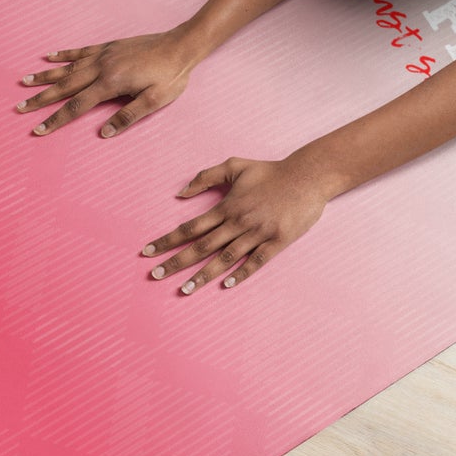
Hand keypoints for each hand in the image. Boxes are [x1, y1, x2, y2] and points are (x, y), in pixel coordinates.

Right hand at [17, 28, 202, 137]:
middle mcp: (102, 67)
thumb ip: (128, 116)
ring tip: (25, 82)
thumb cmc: (171, 76)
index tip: (39, 129)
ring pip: (68, 68)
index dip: (56, 119)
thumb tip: (104, 133)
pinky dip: (63, 55)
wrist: (181, 46)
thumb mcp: (155, 101)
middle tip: (20, 108)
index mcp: (112, 83)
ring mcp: (104, 54)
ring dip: (46, 76)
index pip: (77, 106)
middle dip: (41, 99)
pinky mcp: (109, 47)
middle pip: (65, 86)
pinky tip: (49, 57)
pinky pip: (80, 51)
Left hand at [140, 153, 333, 294]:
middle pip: (202, 246)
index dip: (168, 240)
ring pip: (225, 258)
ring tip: (184, 289)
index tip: (148, 252)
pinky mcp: (277, 241)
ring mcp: (258, 233)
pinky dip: (241, 273)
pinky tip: (226, 285)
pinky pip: (256, 261)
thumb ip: (206, 177)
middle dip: (176, 262)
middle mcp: (238, 222)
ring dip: (203, 275)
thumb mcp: (235, 166)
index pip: (190, 227)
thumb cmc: (270, 171)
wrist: (308, 176)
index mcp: (227, 206)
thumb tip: (181, 193)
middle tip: (155, 275)